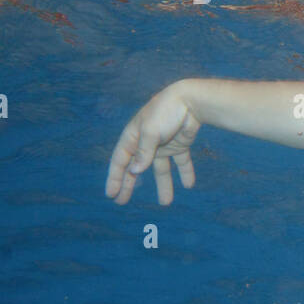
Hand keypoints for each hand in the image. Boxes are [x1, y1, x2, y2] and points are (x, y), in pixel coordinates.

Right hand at [105, 82, 200, 205]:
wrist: (191, 100)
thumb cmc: (166, 112)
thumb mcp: (151, 132)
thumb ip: (143, 153)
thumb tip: (134, 171)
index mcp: (133, 137)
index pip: (120, 161)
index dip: (114, 178)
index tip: (112, 195)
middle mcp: (146, 143)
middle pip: (136, 168)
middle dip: (130, 184)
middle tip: (123, 202)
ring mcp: (164, 145)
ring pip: (161, 169)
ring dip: (164, 185)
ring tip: (166, 203)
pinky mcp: (180, 144)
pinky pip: (182, 162)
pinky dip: (185, 173)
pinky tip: (189, 185)